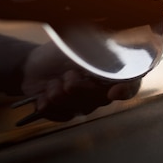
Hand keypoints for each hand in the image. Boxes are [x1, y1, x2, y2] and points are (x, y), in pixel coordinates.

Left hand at [21, 42, 139, 121]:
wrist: (32, 64)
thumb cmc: (60, 52)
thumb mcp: (78, 45)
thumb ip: (97, 53)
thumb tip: (112, 55)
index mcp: (111, 72)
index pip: (130, 84)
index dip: (126, 90)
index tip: (114, 92)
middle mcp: (102, 91)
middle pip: (99, 99)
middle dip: (79, 88)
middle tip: (68, 75)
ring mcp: (86, 105)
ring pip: (79, 108)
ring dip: (60, 94)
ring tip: (52, 83)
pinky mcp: (68, 114)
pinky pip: (63, 116)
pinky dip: (49, 104)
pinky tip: (43, 96)